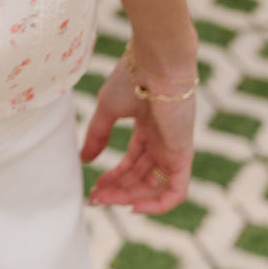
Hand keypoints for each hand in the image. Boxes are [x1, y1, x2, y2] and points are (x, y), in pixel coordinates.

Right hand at [79, 51, 195, 213]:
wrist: (156, 61)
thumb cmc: (133, 76)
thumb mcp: (108, 108)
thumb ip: (98, 135)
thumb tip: (84, 159)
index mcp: (148, 127)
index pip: (132, 162)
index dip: (113, 178)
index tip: (93, 188)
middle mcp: (162, 141)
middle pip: (141, 177)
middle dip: (118, 191)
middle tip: (95, 199)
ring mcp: (173, 148)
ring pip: (154, 187)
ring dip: (130, 197)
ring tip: (106, 199)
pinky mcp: (183, 153)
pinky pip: (177, 190)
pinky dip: (159, 205)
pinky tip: (134, 206)